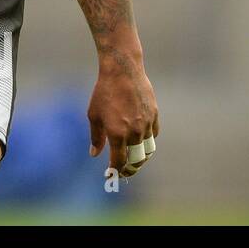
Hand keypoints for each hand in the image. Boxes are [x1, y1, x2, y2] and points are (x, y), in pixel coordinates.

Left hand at [88, 59, 159, 177]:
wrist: (122, 72)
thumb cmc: (104, 92)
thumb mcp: (94, 115)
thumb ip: (96, 137)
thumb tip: (94, 154)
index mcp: (117, 134)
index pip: (119, 161)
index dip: (115, 170)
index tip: (111, 175)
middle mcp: (134, 132)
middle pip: (137, 160)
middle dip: (131, 169)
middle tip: (125, 172)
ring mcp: (147, 124)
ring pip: (148, 150)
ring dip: (142, 158)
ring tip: (135, 161)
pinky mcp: (155, 116)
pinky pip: (154, 135)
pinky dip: (148, 142)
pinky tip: (141, 142)